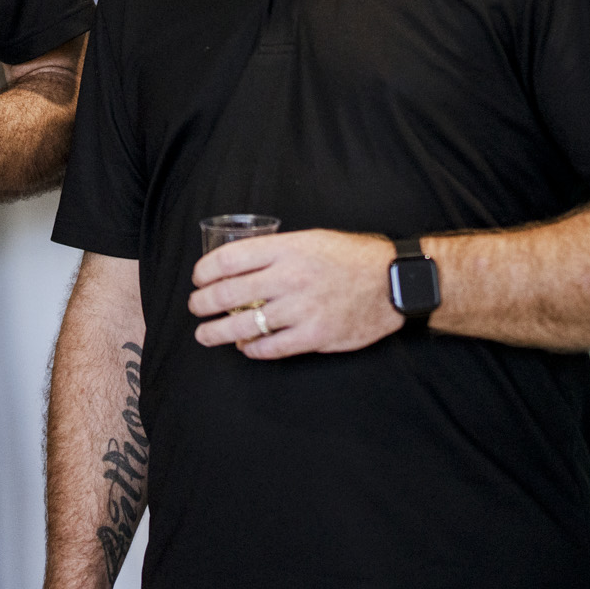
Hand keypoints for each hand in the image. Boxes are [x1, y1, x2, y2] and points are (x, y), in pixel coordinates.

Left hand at [189, 229, 401, 358]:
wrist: (394, 282)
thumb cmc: (351, 257)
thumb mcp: (310, 239)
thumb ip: (276, 251)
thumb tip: (240, 265)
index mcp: (285, 249)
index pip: (228, 259)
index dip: (204, 271)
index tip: (198, 278)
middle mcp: (289, 278)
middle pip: (228, 293)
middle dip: (202, 303)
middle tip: (195, 307)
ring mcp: (301, 309)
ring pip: (245, 325)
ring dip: (218, 332)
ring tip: (205, 334)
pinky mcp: (315, 335)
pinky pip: (273, 348)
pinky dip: (253, 350)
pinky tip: (246, 348)